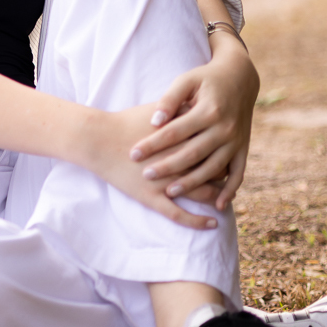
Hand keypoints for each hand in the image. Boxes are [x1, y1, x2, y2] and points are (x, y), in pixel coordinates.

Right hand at [80, 105, 220, 230]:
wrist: (99, 139)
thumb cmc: (127, 122)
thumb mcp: (158, 110)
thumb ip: (181, 108)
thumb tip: (200, 103)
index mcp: (183, 139)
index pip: (215, 149)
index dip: (224, 151)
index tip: (226, 152)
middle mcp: (179, 163)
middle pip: (214, 171)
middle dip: (223, 174)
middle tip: (228, 174)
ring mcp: (166, 183)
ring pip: (202, 194)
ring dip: (216, 197)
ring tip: (224, 199)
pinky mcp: (152, 198)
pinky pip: (180, 215)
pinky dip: (199, 222)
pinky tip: (213, 223)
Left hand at [126, 34, 259, 210]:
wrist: (240, 78)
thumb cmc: (205, 79)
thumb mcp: (186, 80)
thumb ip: (169, 99)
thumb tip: (155, 120)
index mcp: (209, 110)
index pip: (174, 132)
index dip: (153, 144)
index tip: (133, 153)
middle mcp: (225, 128)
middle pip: (192, 153)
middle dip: (168, 166)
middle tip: (146, 175)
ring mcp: (236, 141)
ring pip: (213, 168)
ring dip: (192, 183)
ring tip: (169, 191)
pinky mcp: (243, 148)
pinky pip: (238, 173)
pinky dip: (230, 190)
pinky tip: (217, 205)